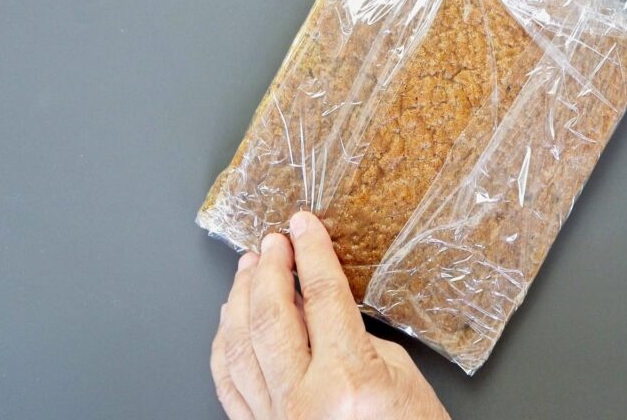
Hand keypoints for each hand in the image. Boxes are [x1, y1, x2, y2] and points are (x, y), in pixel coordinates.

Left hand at [210, 212, 449, 419]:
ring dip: (239, 299)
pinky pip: (228, 384)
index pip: (323, 298)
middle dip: (271, 270)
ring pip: (238, 347)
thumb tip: (322, 307)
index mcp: (349, 382)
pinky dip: (224, 345)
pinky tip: (229, 321)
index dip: (312, 253)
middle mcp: (305, 402)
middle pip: (271, 317)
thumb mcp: (403, 379)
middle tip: (273, 241)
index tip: (304, 225)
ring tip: (250, 268)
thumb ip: (358, 339)